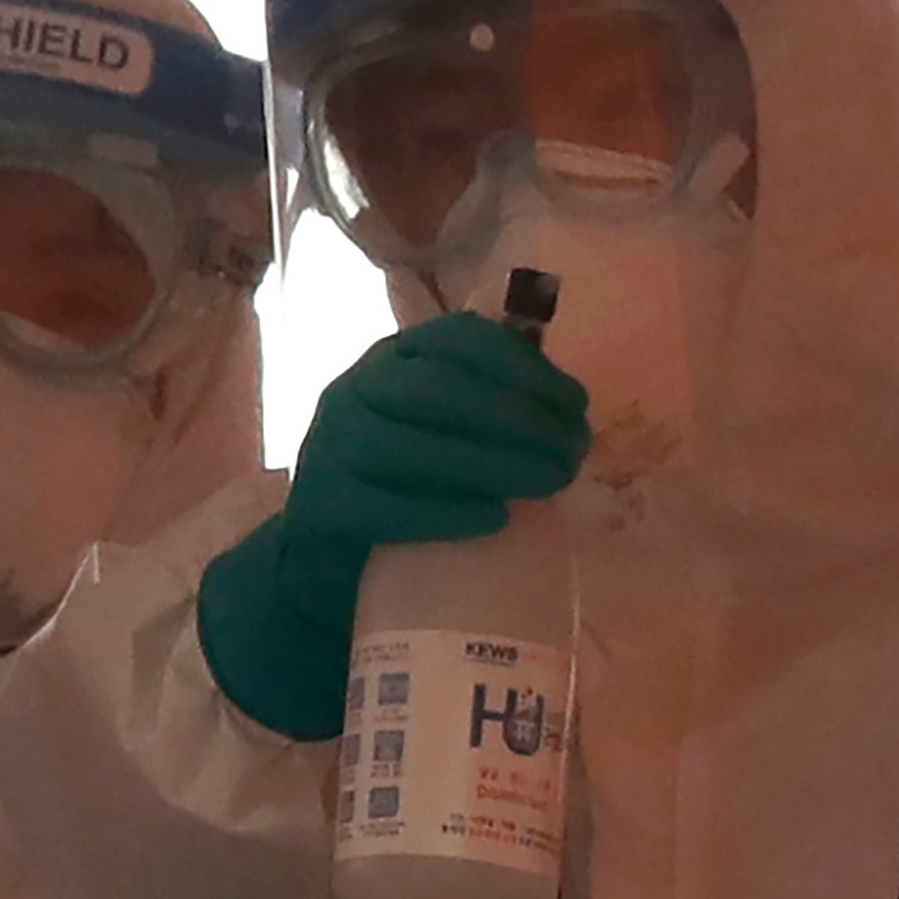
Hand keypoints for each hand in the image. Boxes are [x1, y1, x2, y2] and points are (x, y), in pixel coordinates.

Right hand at [198, 311, 589, 738]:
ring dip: (489, 462)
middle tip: (573, 451)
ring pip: (406, 445)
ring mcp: (330, 449)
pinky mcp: (323, 509)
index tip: (576, 403)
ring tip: (549, 483)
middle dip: (516, 416)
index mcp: (390, 361)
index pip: (457, 339)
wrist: (324, 558)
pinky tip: (496, 519)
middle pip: (434, 388)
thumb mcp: (437, 429)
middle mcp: (354, 392)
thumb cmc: (401, 485)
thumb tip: (571, 412)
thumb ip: (487, 408)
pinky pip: (382, 508)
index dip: (523, 366)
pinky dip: (444, 513)